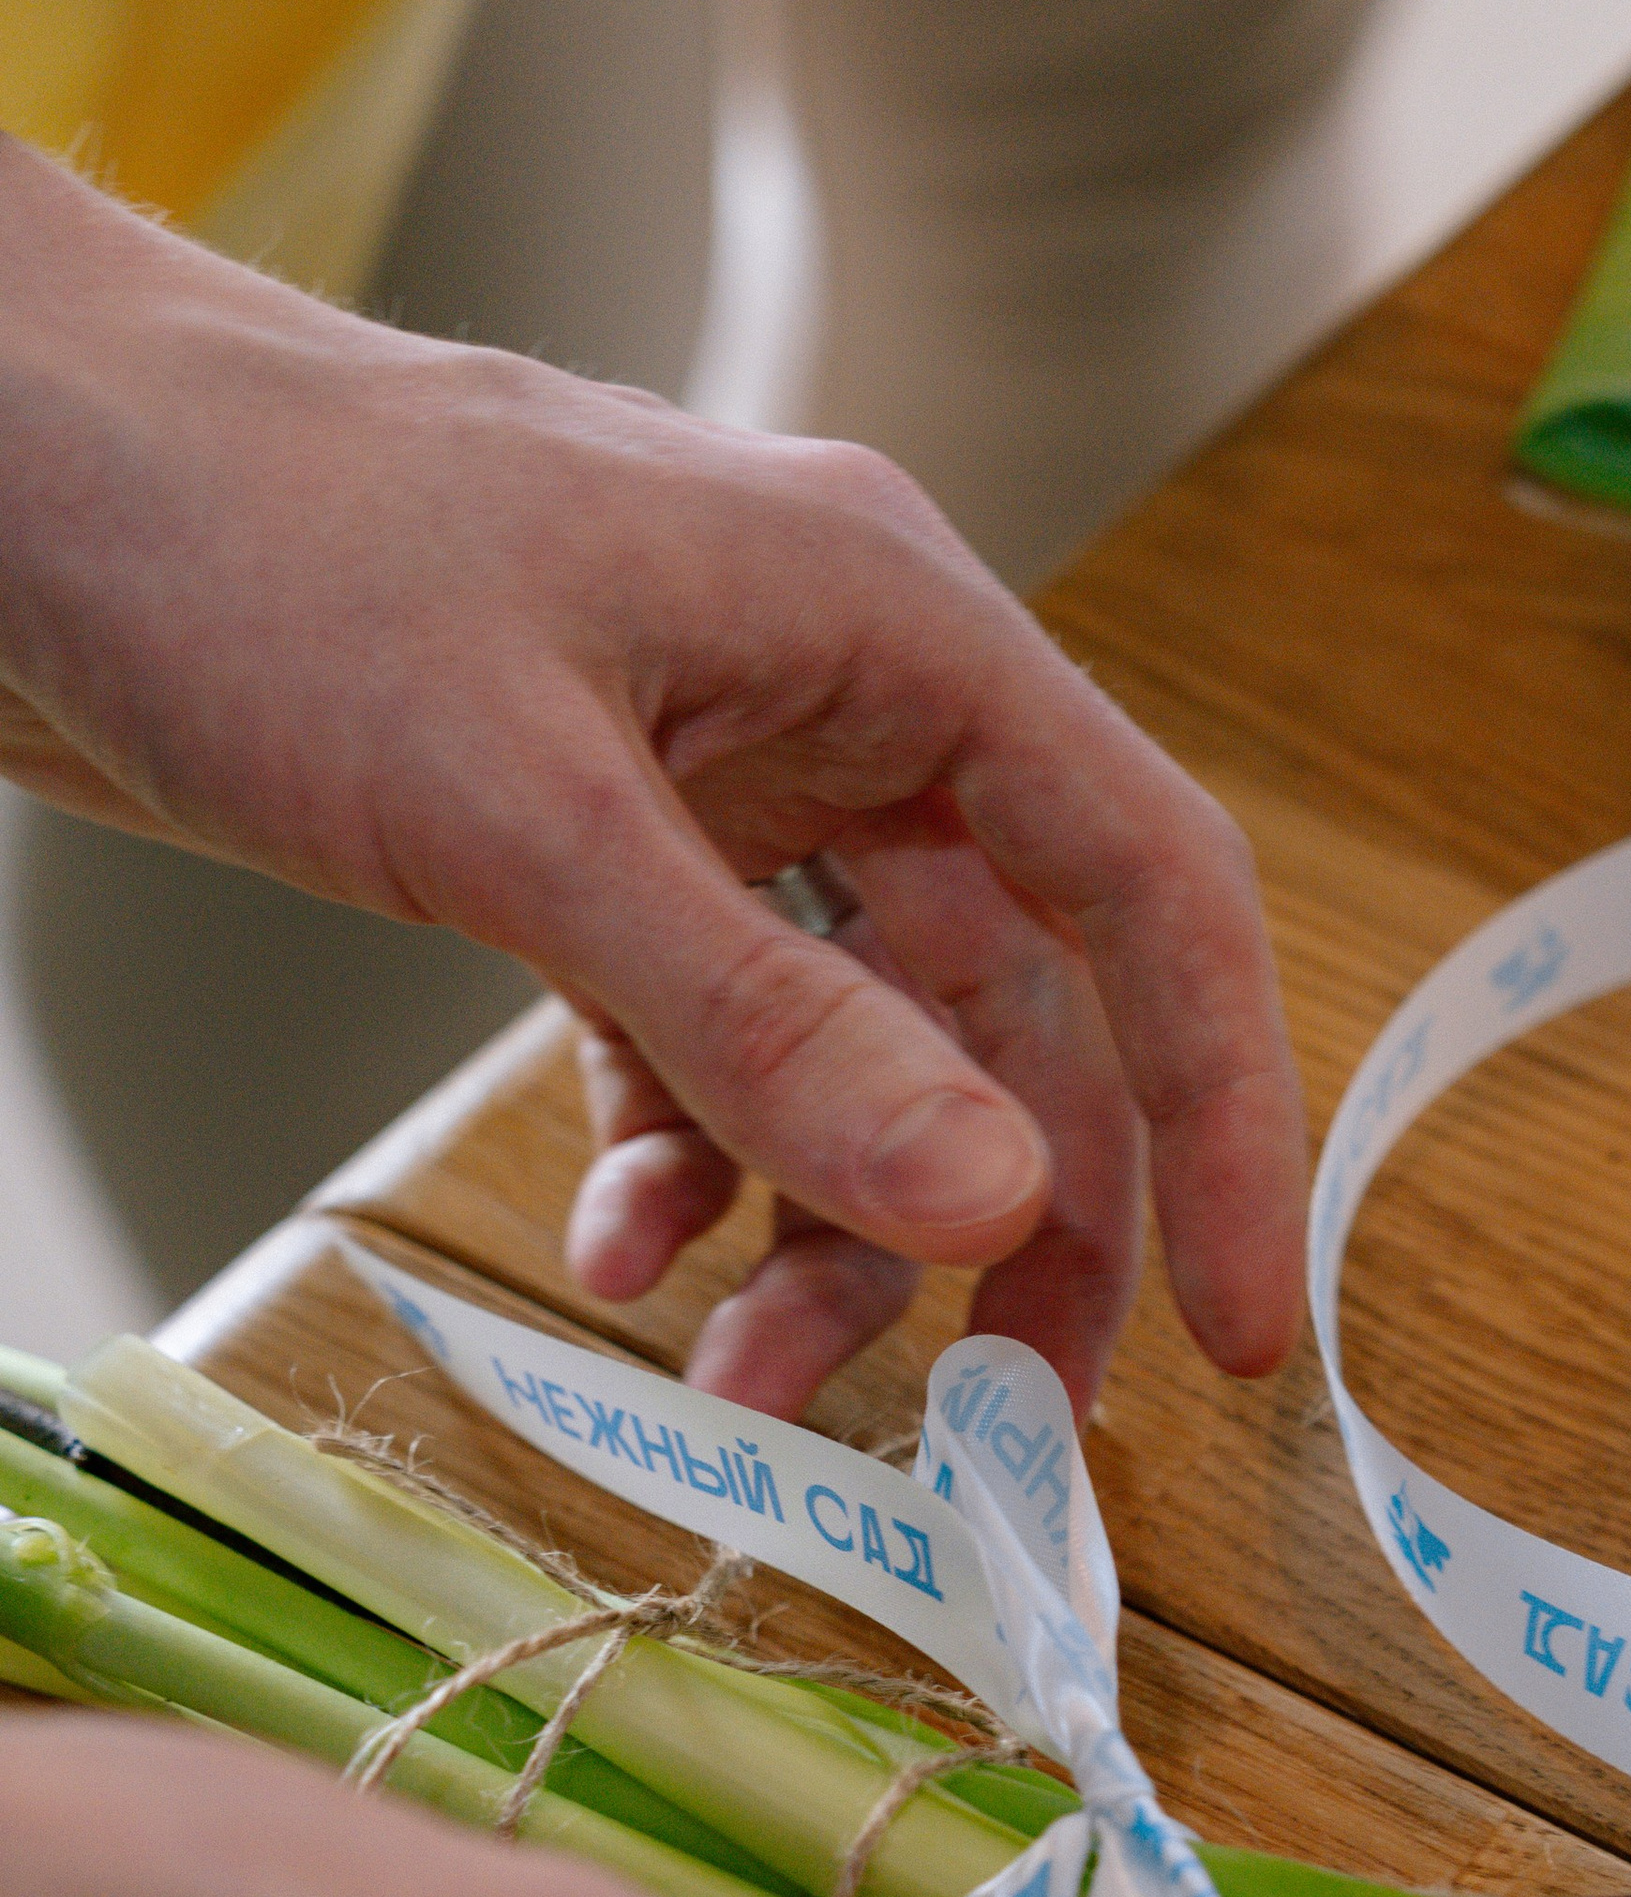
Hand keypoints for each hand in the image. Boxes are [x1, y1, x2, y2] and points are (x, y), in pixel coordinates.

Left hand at [0, 135, 1304, 1418]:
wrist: (2, 464)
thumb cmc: (246, 542)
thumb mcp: (527, 809)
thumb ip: (766, 1020)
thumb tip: (997, 1202)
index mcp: (891, 625)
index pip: (1147, 889)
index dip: (1223, 1117)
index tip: (1240, 1330)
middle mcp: (839, 704)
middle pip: (1017, 1011)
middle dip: (1006, 1228)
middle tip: (986, 1432)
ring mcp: (719, 781)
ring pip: (860, 1059)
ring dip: (821, 1236)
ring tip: (728, 1381)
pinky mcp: (599, 848)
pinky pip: (708, 1051)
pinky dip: (683, 1170)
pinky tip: (615, 1251)